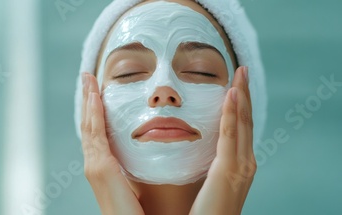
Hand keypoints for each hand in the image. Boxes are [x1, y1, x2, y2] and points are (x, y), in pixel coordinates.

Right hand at [81, 73, 144, 214]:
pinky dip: (94, 114)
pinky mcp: (99, 168)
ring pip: (90, 125)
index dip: (96, 110)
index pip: (98, 132)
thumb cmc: (138, 213)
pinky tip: (95, 96)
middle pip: (90, 124)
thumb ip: (135, 169)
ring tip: (88, 80)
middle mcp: (95, 164)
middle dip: (88, 100)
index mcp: (104, 167)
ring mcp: (95, 166)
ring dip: (88, 101)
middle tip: (88, 77)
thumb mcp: (136, 183)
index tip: (97, 90)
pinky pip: (96, 134)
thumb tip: (148, 155)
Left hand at [190, 66, 256, 214]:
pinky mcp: (229, 172)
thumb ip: (206, 166)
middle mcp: (244, 163)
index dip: (239, 106)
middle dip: (244, 95)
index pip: (239, 128)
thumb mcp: (207, 184)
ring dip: (241, 97)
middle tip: (242, 71)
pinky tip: (231, 95)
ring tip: (240, 75)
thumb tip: (190, 150)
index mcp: (238, 165)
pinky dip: (232, 114)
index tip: (235, 85)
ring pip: (241, 124)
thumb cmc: (203, 213)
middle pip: (245, 121)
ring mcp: (240, 168)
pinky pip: (230, 136)